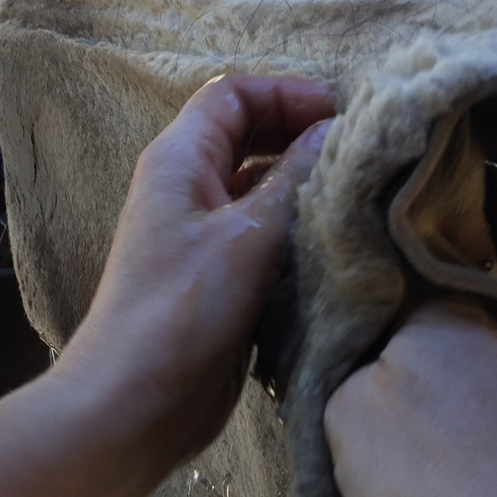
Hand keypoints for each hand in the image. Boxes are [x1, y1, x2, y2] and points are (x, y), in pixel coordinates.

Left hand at [53, 75, 333, 476]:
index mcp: (179, 160)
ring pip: (261, 192)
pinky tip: (338, 249)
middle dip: (303, 136)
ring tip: (360, 198)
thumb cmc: (182, 311)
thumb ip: (297, 179)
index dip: (287, 92)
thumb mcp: (248, 235)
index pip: (233, 95)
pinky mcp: (221, 283)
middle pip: (250, 138)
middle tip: (361, 155)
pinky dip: (299, 236)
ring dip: (306, 189)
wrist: (136, 404)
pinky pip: (265, 240)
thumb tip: (339, 131)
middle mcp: (188, 191)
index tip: (343, 113)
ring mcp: (203, 240)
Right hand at [324, 300, 496, 496]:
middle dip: (409, 385)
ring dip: (446, 424)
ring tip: (423, 477)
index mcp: (449, 312)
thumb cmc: (419, 477)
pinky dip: (480, 458)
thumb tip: (363, 375)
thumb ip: (347, 373)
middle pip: (436, 351)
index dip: (360, 353)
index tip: (345, 393)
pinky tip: (463, 496)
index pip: (389, 310)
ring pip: (470, 397)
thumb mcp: (339, 410)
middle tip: (379, 438)